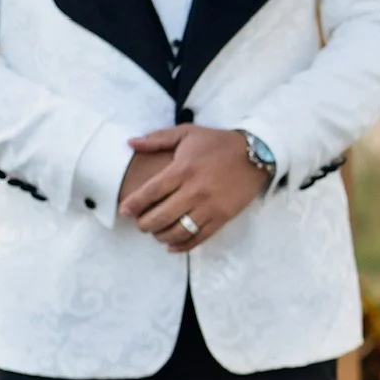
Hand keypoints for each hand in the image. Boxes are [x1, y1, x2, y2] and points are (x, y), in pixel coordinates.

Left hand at [120, 124, 270, 250]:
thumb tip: (130, 143)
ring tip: (156, 233)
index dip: (134, 204)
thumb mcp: (187, 132)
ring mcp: (209, 207)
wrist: (256, 155)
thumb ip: (157, 138)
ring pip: (178, 231)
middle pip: (161, 217)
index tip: (124, 211)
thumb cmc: (218, 143)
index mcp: (183, 169)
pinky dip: (182, 246)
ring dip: (161, 236)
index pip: (151, 192)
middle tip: (140, 223)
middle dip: (144, 224)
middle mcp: (195, 191)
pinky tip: (172, 245)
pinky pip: (198, 238)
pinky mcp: (222, 218)